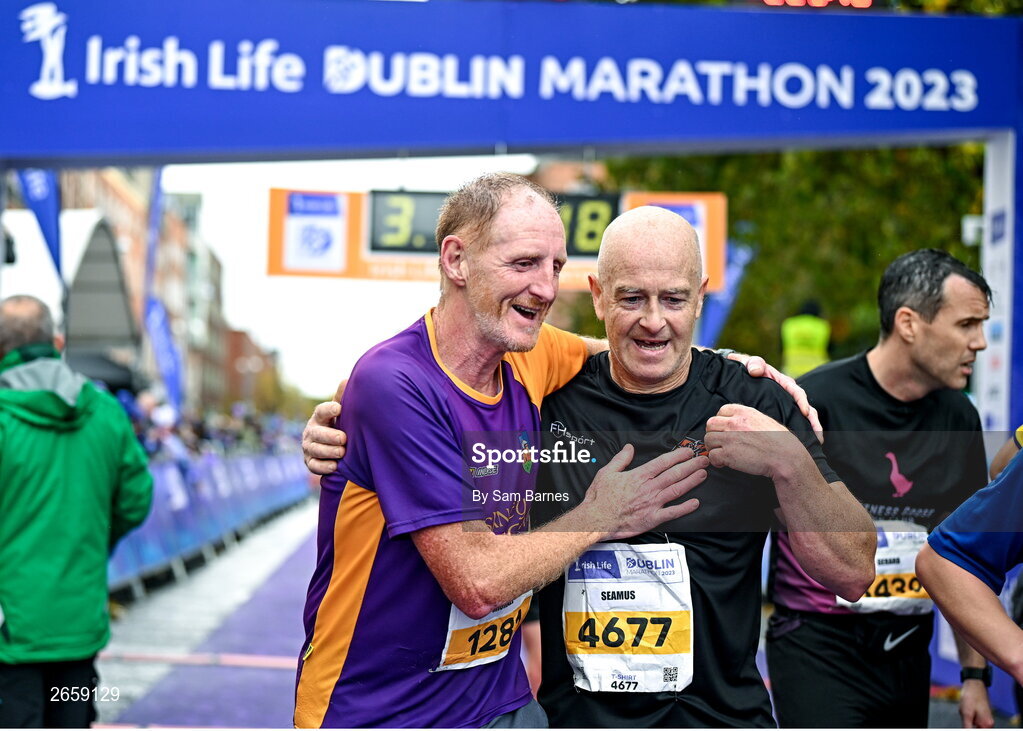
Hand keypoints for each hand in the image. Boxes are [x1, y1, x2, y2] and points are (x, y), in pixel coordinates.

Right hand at [302, 401, 345, 475]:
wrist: (331, 445)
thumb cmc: (338, 424)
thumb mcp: (340, 410)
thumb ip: (342, 398)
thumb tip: (347, 380)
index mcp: (320, 417)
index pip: (321, 411)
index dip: (329, 409)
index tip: (339, 408)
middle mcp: (311, 431)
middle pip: (317, 433)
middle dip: (330, 436)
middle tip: (343, 438)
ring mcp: (309, 447)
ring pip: (315, 450)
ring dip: (328, 451)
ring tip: (342, 452)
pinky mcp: (310, 462)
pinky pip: (314, 465)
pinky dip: (323, 467)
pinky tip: (334, 466)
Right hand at [582, 444, 705, 539]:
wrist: (596, 519)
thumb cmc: (600, 498)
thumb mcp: (606, 472)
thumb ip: (620, 459)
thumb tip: (629, 447)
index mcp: (639, 476)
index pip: (663, 462)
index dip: (678, 455)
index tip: (688, 451)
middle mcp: (649, 488)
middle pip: (674, 474)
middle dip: (691, 465)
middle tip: (703, 460)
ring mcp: (652, 503)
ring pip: (677, 490)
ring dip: (692, 481)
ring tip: (703, 474)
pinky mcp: (652, 518)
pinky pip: (672, 512)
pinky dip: (685, 508)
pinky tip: (695, 502)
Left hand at [705, 404, 800, 479]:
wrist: (785, 457)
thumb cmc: (780, 441)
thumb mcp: (764, 420)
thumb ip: (748, 418)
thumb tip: (737, 421)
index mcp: (744, 412)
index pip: (721, 411)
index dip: (721, 421)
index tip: (724, 430)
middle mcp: (734, 423)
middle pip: (711, 424)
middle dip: (714, 433)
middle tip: (720, 443)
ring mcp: (730, 438)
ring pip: (708, 439)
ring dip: (713, 447)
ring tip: (722, 454)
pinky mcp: (728, 454)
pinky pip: (712, 456)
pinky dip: (716, 461)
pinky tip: (724, 463)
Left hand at [727, 352, 822, 441]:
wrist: (746, 374)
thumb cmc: (750, 368)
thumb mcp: (751, 364)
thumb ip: (754, 364)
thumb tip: (755, 370)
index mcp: (784, 383)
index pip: (797, 393)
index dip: (802, 402)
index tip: (805, 412)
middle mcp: (789, 395)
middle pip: (806, 409)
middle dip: (813, 422)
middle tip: (818, 436)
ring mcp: (787, 405)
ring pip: (803, 418)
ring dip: (810, 429)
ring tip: (816, 443)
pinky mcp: (783, 413)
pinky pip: (794, 423)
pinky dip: (799, 433)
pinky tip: (803, 444)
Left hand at [959, 679, 993, 727]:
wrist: (973, 684)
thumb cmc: (971, 696)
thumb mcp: (966, 714)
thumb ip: (967, 727)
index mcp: (987, 724)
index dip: (969, 728)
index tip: (966, 721)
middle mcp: (989, 722)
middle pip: (975, 728)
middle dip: (968, 723)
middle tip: (965, 714)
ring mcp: (986, 718)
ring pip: (973, 723)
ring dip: (967, 718)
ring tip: (966, 709)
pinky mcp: (982, 713)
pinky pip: (972, 717)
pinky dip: (968, 714)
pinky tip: (966, 707)